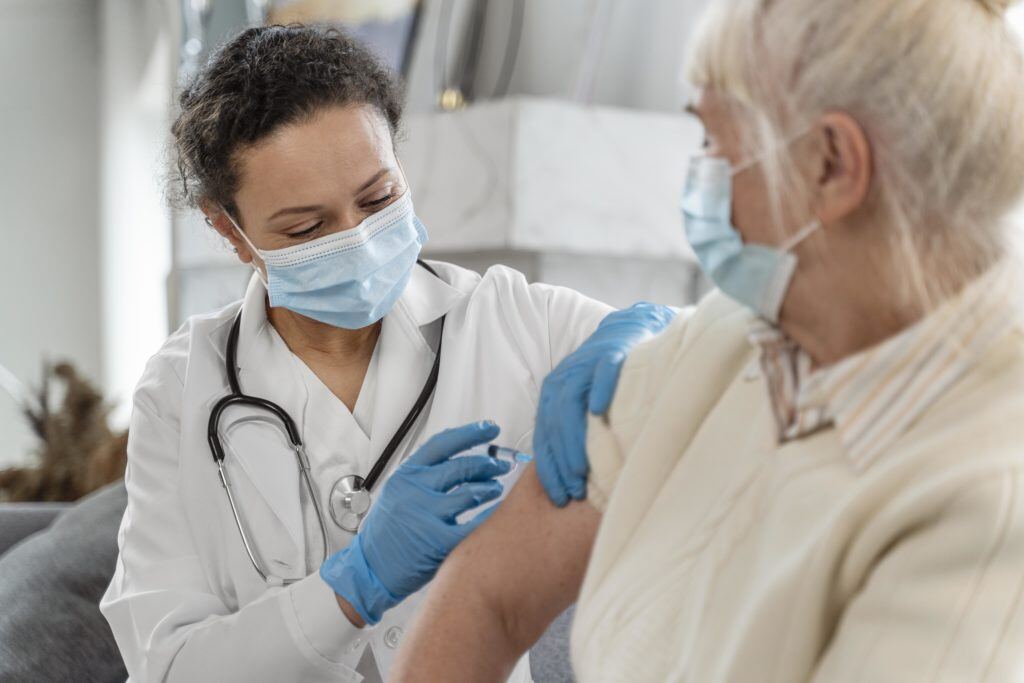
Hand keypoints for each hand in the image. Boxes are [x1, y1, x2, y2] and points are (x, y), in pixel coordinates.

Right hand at [320, 421, 510, 624]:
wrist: (369, 570)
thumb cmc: (386, 533)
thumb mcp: (397, 493)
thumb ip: (424, 476)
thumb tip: (463, 460)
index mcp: (405, 475)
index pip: (443, 444)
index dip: (470, 433)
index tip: (490, 429)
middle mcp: (414, 490)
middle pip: (462, 466)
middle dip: (488, 464)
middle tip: (502, 465)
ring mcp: (425, 515)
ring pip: (471, 493)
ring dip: (490, 488)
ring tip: (496, 489)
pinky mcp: (437, 542)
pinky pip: (474, 524)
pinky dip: (490, 516)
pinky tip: (497, 513)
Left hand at [535, 303, 675, 506]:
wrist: (627, 335)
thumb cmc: (605, 381)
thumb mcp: (582, 407)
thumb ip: (573, 435)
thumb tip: (572, 482)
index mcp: (551, 394)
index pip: (544, 437)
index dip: (549, 469)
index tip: (558, 497)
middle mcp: (563, 380)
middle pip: (554, 424)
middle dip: (561, 461)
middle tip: (573, 491)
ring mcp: (586, 365)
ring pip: (571, 402)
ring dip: (574, 437)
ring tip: (582, 469)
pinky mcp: (612, 355)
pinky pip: (603, 373)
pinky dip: (599, 390)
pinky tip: (598, 411)